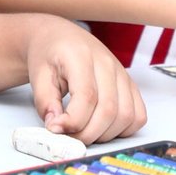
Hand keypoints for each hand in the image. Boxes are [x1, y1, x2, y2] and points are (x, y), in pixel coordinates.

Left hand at [25, 17, 148, 143]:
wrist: (61, 38)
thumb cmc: (50, 54)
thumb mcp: (38, 75)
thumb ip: (45, 102)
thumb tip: (56, 127)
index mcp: (81, 56)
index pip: (87, 96)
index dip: (73, 121)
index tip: (56, 129)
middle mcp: (107, 63)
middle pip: (109, 110)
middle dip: (87, 133)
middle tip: (68, 136)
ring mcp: (122, 74)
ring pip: (126, 116)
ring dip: (105, 134)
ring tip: (83, 131)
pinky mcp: (130, 84)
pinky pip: (138, 115)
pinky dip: (123, 129)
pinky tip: (103, 127)